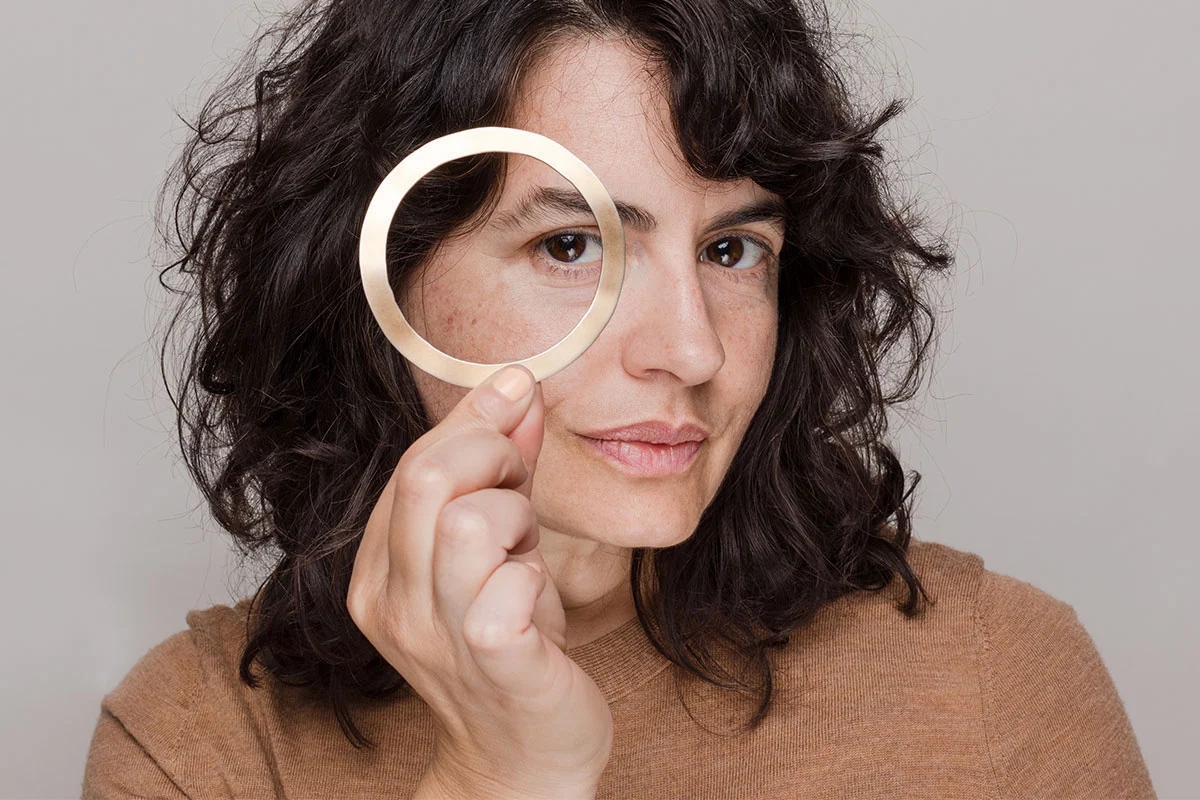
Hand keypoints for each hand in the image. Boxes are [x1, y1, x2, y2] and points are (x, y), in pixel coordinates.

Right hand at [347, 364, 611, 798]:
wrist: (525, 755)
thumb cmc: (512, 642)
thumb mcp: (499, 543)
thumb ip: (502, 466)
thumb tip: (517, 388)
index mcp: (378, 569)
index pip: (413, 462)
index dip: (475, 424)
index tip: (520, 401)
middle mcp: (391, 602)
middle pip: (426, 478)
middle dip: (492, 455)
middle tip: (522, 486)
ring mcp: (435, 637)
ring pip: (467, 521)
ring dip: (515, 520)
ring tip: (525, 554)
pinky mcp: (491, 662)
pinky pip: (510, 588)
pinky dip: (535, 579)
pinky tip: (537, 602)